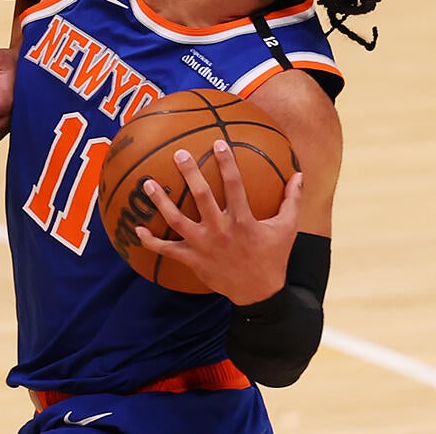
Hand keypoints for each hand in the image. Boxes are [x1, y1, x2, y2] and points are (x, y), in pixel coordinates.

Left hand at [136, 140, 299, 304]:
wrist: (260, 293)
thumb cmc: (272, 256)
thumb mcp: (287, 228)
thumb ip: (291, 200)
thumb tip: (299, 174)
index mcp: (243, 221)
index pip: (235, 186)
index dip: (227, 164)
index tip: (218, 143)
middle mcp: (221, 231)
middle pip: (202, 198)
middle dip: (190, 174)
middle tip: (179, 154)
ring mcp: (203, 246)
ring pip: (177, 221)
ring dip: (161, 203)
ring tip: (147, 183)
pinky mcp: (192, 260)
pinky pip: (166, 250)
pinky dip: (150, 242)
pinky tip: (136, 229)